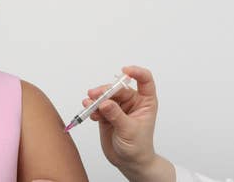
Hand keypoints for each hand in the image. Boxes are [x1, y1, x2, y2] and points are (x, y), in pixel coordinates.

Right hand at [85, 66, 173, 180]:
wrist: (129, 162)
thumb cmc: (138, 147)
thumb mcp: (129, 131)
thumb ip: (116, 115)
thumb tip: (105, 102)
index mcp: (145, 102)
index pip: (144, 80)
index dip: (136, 72)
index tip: (125, 71)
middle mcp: (132, 102)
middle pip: (118, 89)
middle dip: (105, 91)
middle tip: (94, 95)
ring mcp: (119, 108)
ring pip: (106, 96)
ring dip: (96, 99)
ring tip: (88, 104)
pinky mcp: (107, 115)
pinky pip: (98, 107)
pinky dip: (93, 109)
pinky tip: (90, 114)